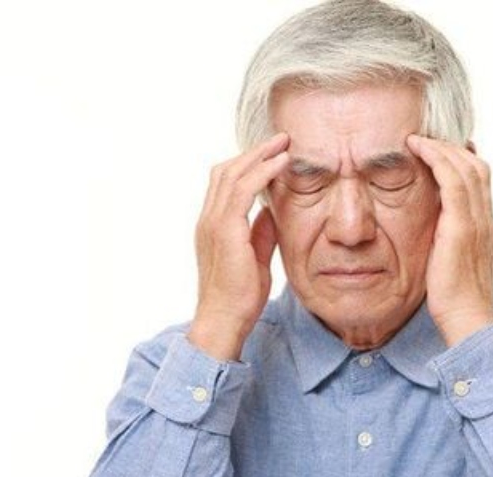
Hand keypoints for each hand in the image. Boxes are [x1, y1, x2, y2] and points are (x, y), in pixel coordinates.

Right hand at [188, 133, 289, 360]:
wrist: (224, 320)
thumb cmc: (239, 297)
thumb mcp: (254, 256)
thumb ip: (260, 232)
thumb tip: (272, 212)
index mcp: (213, 226)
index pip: (224, 183)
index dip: (247, 164)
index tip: (272, 154)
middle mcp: (208, 219)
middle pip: (226, 171)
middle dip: (254, 152)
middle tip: (280, 139)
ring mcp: (213, 223)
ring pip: (232, 174)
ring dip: (259, 155)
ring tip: (284, 144)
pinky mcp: (225, 230)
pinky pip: (242, 190)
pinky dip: (262, 171)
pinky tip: (281, 163)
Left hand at [407, 135, 492, 346]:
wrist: (468, 321)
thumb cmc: (455, 302)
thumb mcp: (453, 266)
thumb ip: (448, 245)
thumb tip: (432, 236)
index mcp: (487, 230)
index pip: (481, 183)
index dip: (464, 161)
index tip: (445, 149)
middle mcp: (487, 221)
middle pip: (478, 169)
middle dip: (454, 148)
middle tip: (429, 137)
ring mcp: (478, 223)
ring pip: (467, 168)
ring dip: (442, 148)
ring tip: (419, 138)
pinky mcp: (461, 228)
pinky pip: (453, 181)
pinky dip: (437, 159)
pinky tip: (418, 148)